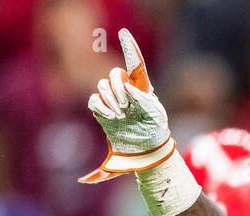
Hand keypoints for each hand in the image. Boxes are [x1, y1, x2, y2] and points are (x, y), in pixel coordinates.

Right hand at [83, 29, 174, 182]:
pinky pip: (93, 100)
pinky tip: (112, 117)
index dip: (129, 48)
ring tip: (121, 114)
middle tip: (125, 105)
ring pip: (102, 86)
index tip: (124, 33)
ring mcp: (112, 100)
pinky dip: (101, 107)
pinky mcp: (102, 111)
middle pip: (113, 74)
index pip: (134, 64)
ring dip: (110, 98)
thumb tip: (129, 88)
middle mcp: (125, 90)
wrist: (145, 149)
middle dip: (117, 87)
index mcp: (141, 87)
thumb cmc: (155, 131)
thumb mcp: (157, 116)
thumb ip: (145, 100)